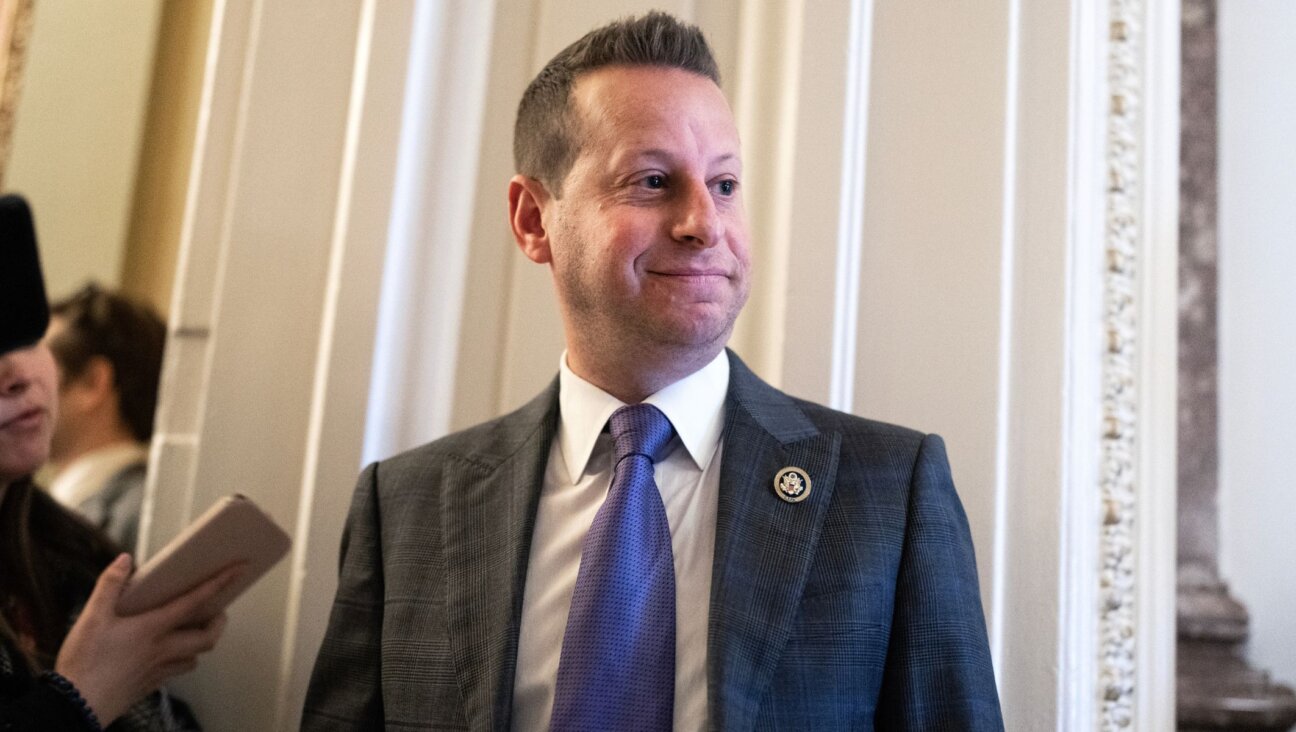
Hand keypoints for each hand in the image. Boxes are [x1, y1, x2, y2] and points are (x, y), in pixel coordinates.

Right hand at [54, 554, 242, 724]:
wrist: (76, 705)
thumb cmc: (84, 661)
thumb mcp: (91, 617)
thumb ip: (109, 585)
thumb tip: (125, 560)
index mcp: (152, 628)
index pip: (194, 601)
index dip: (219, 583)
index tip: (238, 569)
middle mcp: (163, 649)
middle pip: (208, 637)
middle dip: (219, 621)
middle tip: (218, 609)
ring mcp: (159, 670)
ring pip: (196, 657)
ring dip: (201, 643)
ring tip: (195, 630)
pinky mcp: (150, 685)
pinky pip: (178, 670)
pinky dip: (182, 659)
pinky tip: (169, 654)